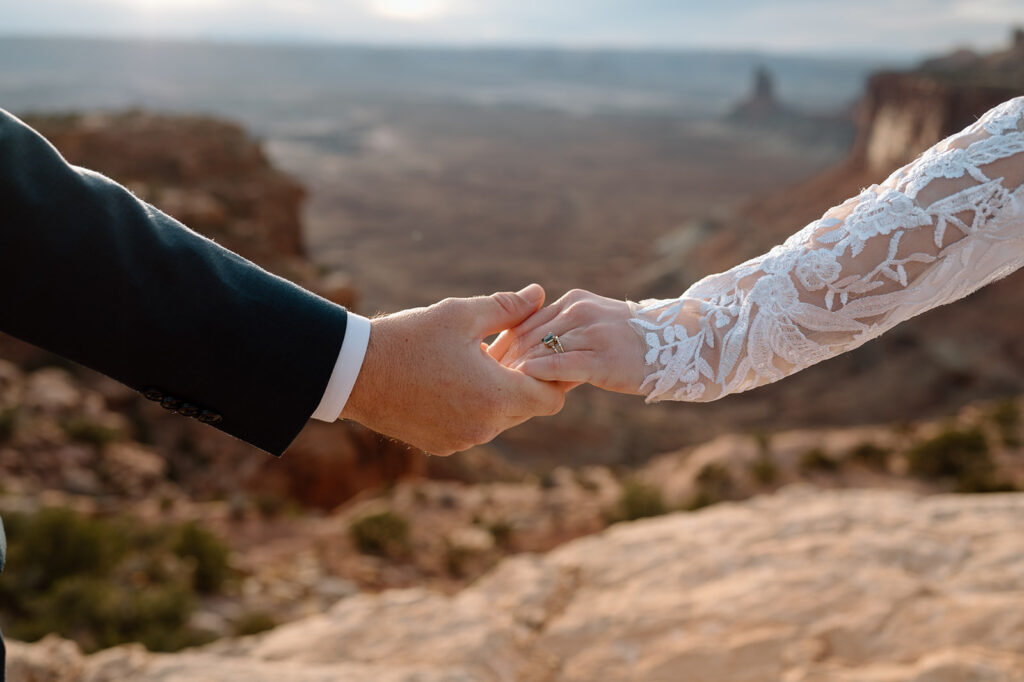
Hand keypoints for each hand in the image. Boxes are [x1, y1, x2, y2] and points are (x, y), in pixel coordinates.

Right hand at [341, 284, 566, 454]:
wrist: (353, 373)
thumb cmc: (408, 339)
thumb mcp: (460, 314)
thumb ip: (507, 307)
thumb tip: (539, 294)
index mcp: (496, 396)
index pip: (551, 399)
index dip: (555, 376)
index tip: (543, 354)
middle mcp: (484, 427)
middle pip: (527, 409)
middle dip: (525, 381)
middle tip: (509, 349)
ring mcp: (462, 441)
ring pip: (500, 419)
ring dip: (498, 394)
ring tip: (479, 361)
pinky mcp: (441, 445)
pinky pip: (473, 428)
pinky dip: (474, 408)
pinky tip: (455, 380)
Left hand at [488, 289, 644, 394]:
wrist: (681, 344)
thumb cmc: (632, 342)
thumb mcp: (593, 325)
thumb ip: (562, 331)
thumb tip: (525, 351)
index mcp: (573, 301)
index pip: (525, 321)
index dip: (501, 343)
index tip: (481, 362)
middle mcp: (579, 311)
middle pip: (527, 335)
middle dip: (503, 358)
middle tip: (479, 378)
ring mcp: (592, 332)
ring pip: (541, 350)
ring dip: (515, 369)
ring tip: (495, 386)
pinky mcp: (603, 356)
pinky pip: (563, 364)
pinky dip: (539, 373)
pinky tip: (523, 384)